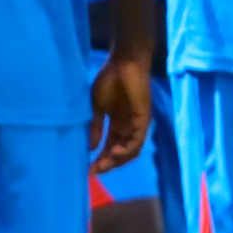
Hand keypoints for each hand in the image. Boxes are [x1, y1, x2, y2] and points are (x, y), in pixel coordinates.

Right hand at [88, 53, 152, 173]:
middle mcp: (129, 127)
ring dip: (117, 160)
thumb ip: (95, 127)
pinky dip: (127, 149)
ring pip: (130, 151)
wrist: (123, 62)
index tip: (88, 170)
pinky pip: (138, 140)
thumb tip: (90, 147)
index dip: (100, 160)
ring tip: (104, 163)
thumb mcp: (97, 107)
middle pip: (120, 153)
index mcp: (118, 124)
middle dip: (107, 164)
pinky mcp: (144, 119)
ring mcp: (137, 124)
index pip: (110, 148)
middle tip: (94, 171)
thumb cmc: (110, 79)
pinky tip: (115, 152)